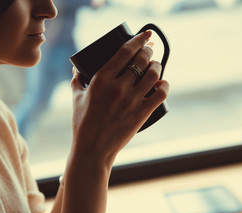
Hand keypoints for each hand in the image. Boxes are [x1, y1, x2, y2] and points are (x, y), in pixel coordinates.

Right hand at [70, 31, 168, 169]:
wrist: (93, 149)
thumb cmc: (83, 124)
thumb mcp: (76, 98)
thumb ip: (77, 80)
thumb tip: (78, 68)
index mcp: (101, 80)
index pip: (124, 52)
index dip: (137, 39)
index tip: (145, 35)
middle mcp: (118, 88)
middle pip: (141, 60)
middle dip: (148, 50)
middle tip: (150, 49)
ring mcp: (131, 101)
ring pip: (153, 74)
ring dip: (157, 66)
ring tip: (156, 65)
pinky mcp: (142, 114)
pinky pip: (160, 94)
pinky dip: (164, 85)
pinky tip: (162, 83)